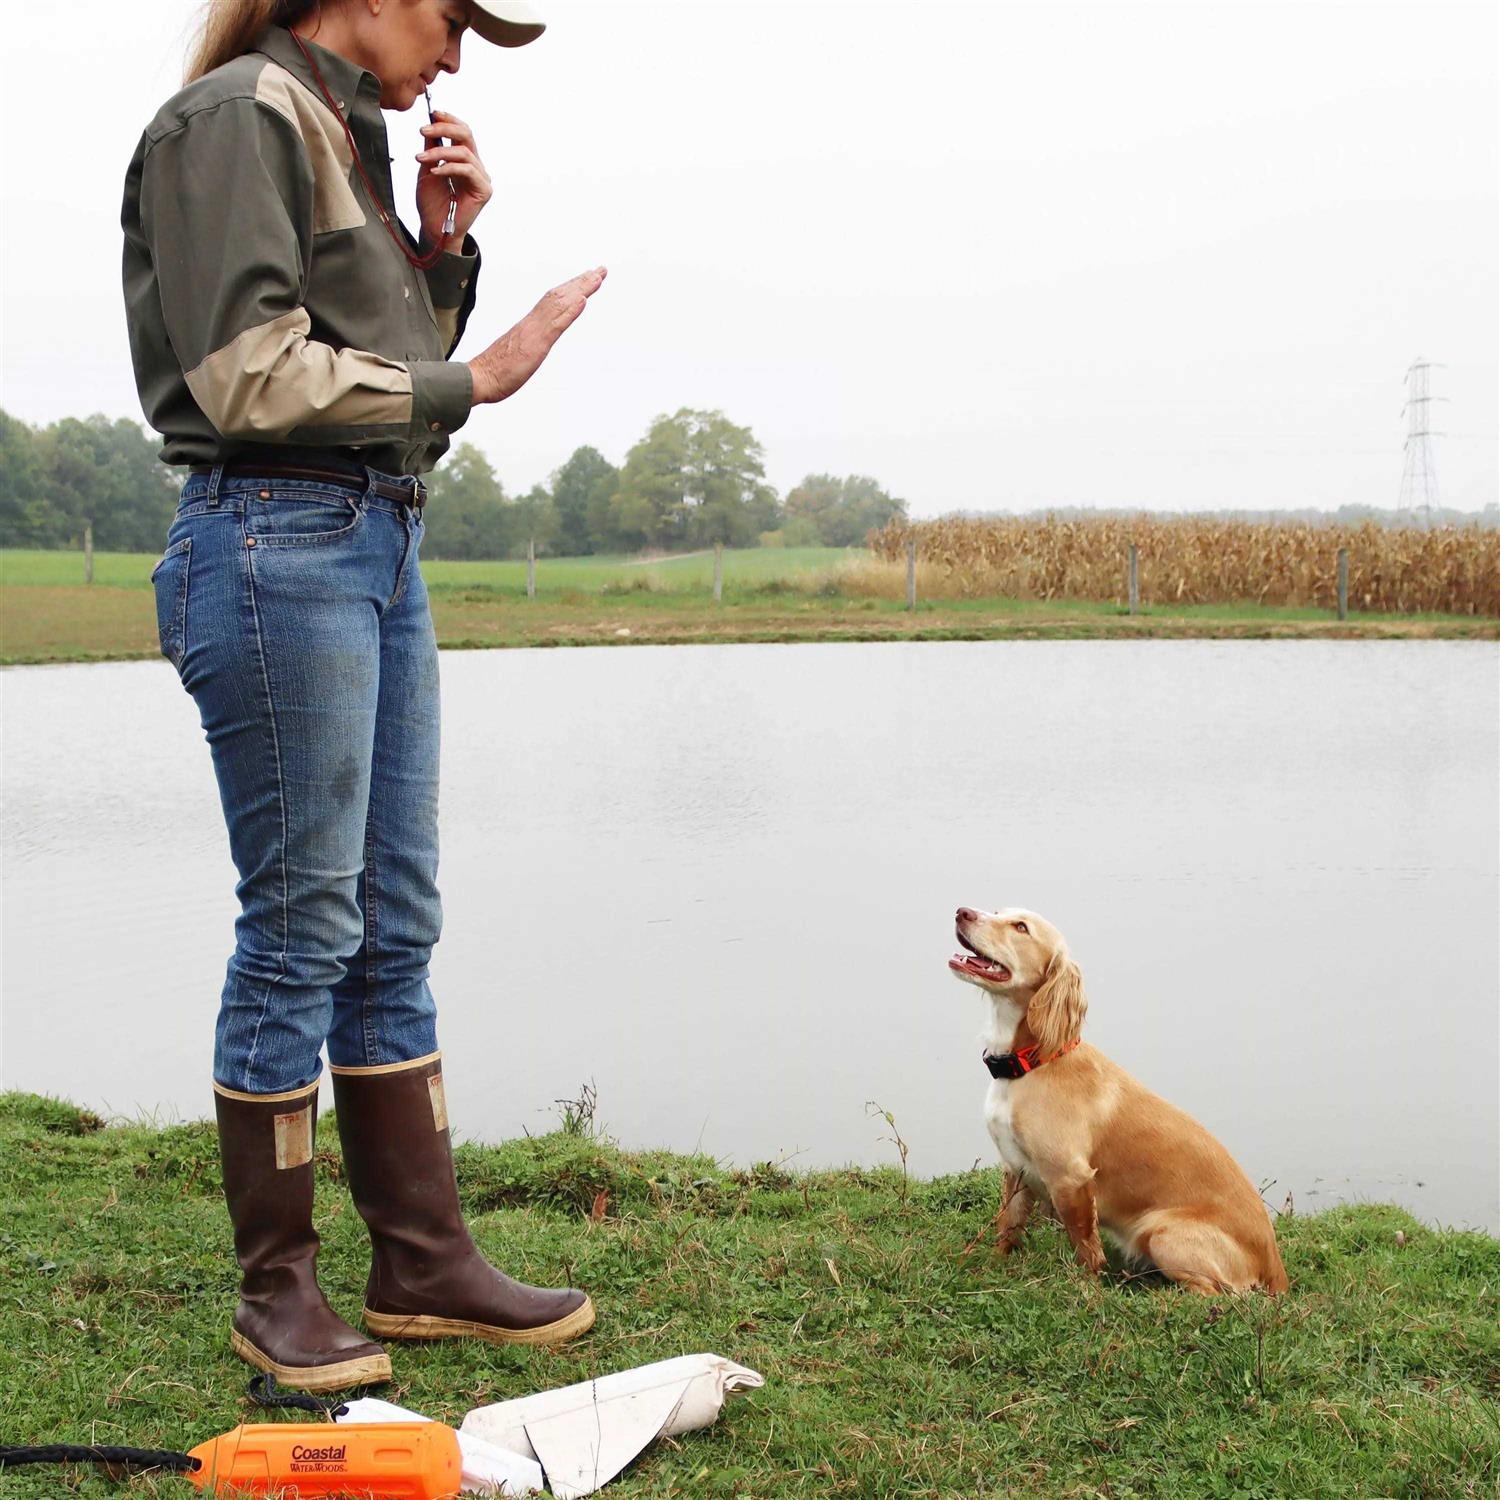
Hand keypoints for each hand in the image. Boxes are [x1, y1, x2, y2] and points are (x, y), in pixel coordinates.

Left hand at [415, 111, 491, 247]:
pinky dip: (449, 167)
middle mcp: (475, 167)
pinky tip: (435, 171)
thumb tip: (431, 126)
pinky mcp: (483, 190)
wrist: (434, 229)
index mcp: (463, 160)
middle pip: (467, 135)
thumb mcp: (427, 169)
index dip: (449, 120)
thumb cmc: (431, 204)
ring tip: (422, 158)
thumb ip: (432, 149)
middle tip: (423, 129)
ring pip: (464, 152)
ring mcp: (481, 178)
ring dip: (440, 152)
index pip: (462, 132)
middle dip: (444, 128)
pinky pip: (467, 170)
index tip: (432, 113)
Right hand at [468, 267, 608, 403]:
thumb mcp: (517, 354)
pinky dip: (571, 311)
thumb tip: (534, 342)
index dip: (571, 288)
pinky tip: (584, 300)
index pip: (553, 300)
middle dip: (582, 282)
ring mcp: (534, 331)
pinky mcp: (536, 344)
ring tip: (598, 277)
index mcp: (530, 325)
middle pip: (560, 295)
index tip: (587, 279)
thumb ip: (526, 346)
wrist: (478, 379)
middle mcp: (533, 322)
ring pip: (560, 303)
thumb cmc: (495, 370)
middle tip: (601, 270)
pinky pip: (556, 324)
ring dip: (581, 289)